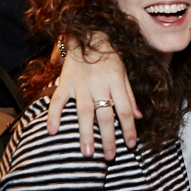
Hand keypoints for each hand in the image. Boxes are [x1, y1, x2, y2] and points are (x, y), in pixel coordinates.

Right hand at [46, 32, 140, 158]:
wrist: (87, 33)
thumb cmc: (108, 55)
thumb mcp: (123, 72)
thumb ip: (129, 95)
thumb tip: (138, 117)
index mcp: (116, 81)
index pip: (124, 110)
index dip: (128, 128)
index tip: (130, 145)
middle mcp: (99, 84)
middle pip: (105, 114)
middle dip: (108, 137)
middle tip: (110, 157)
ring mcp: (80, 84)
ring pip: (84, 112)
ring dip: (86, 133)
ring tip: (87, 153)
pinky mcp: (65, 81)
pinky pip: (58, 100)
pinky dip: (54, 115)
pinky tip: (52, 132)